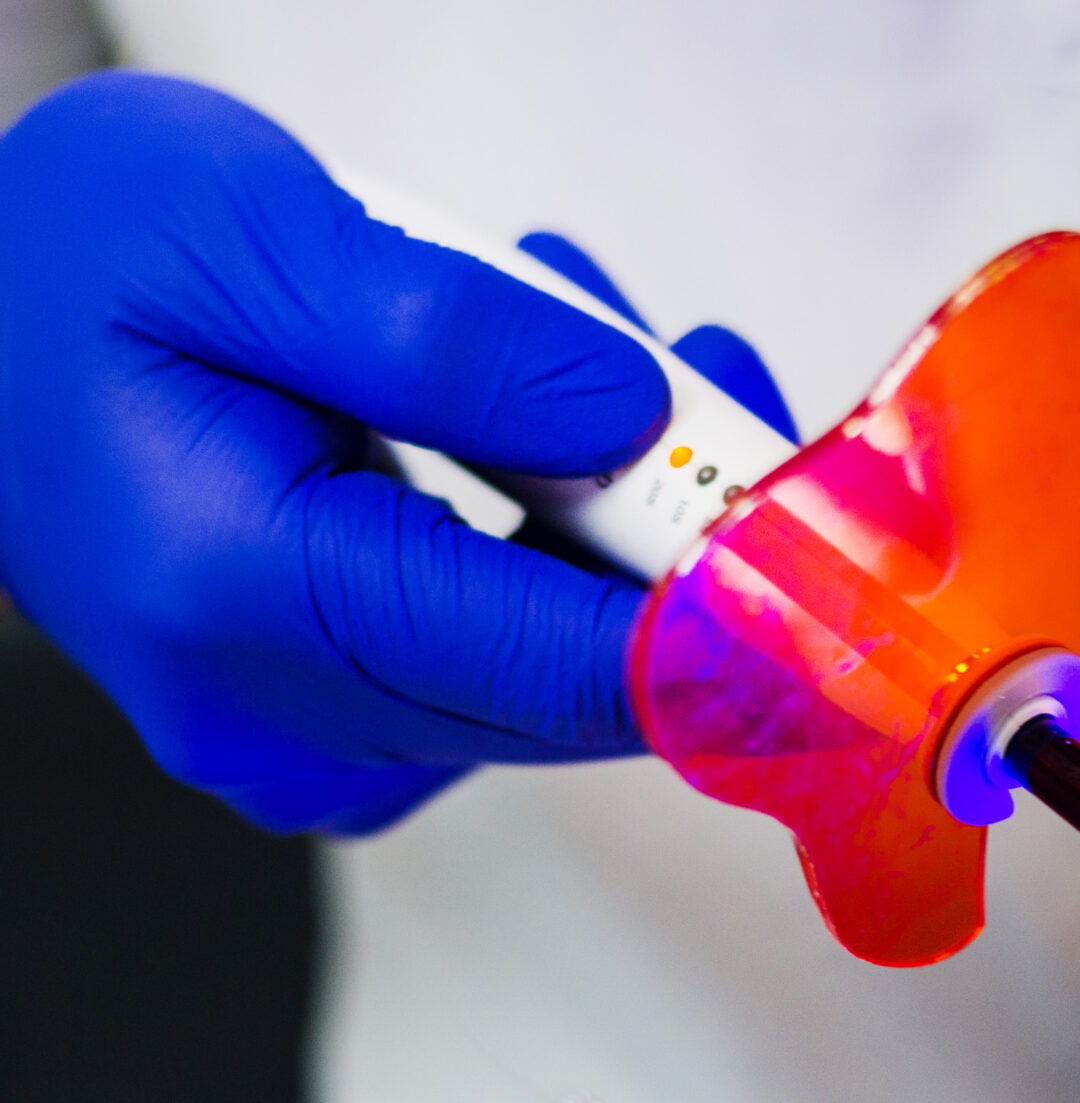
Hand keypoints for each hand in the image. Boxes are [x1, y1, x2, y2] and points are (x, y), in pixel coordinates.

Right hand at [0, 73, 787, 833]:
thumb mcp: (248, 226)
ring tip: (575, 343)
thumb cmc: (72, 262)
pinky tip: (538, 423)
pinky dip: (557, 551)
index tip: (847, 575)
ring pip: (556, 672)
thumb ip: (451, 334)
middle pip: (579, 683)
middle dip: (679, 535)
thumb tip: (635, 423)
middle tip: (708, 369)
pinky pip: (506, 664)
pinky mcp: (335, 731)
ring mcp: (306, 744)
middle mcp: (277, 714)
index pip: (562, 667)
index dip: (729, 631)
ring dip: (615, 520)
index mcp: (244, 597)